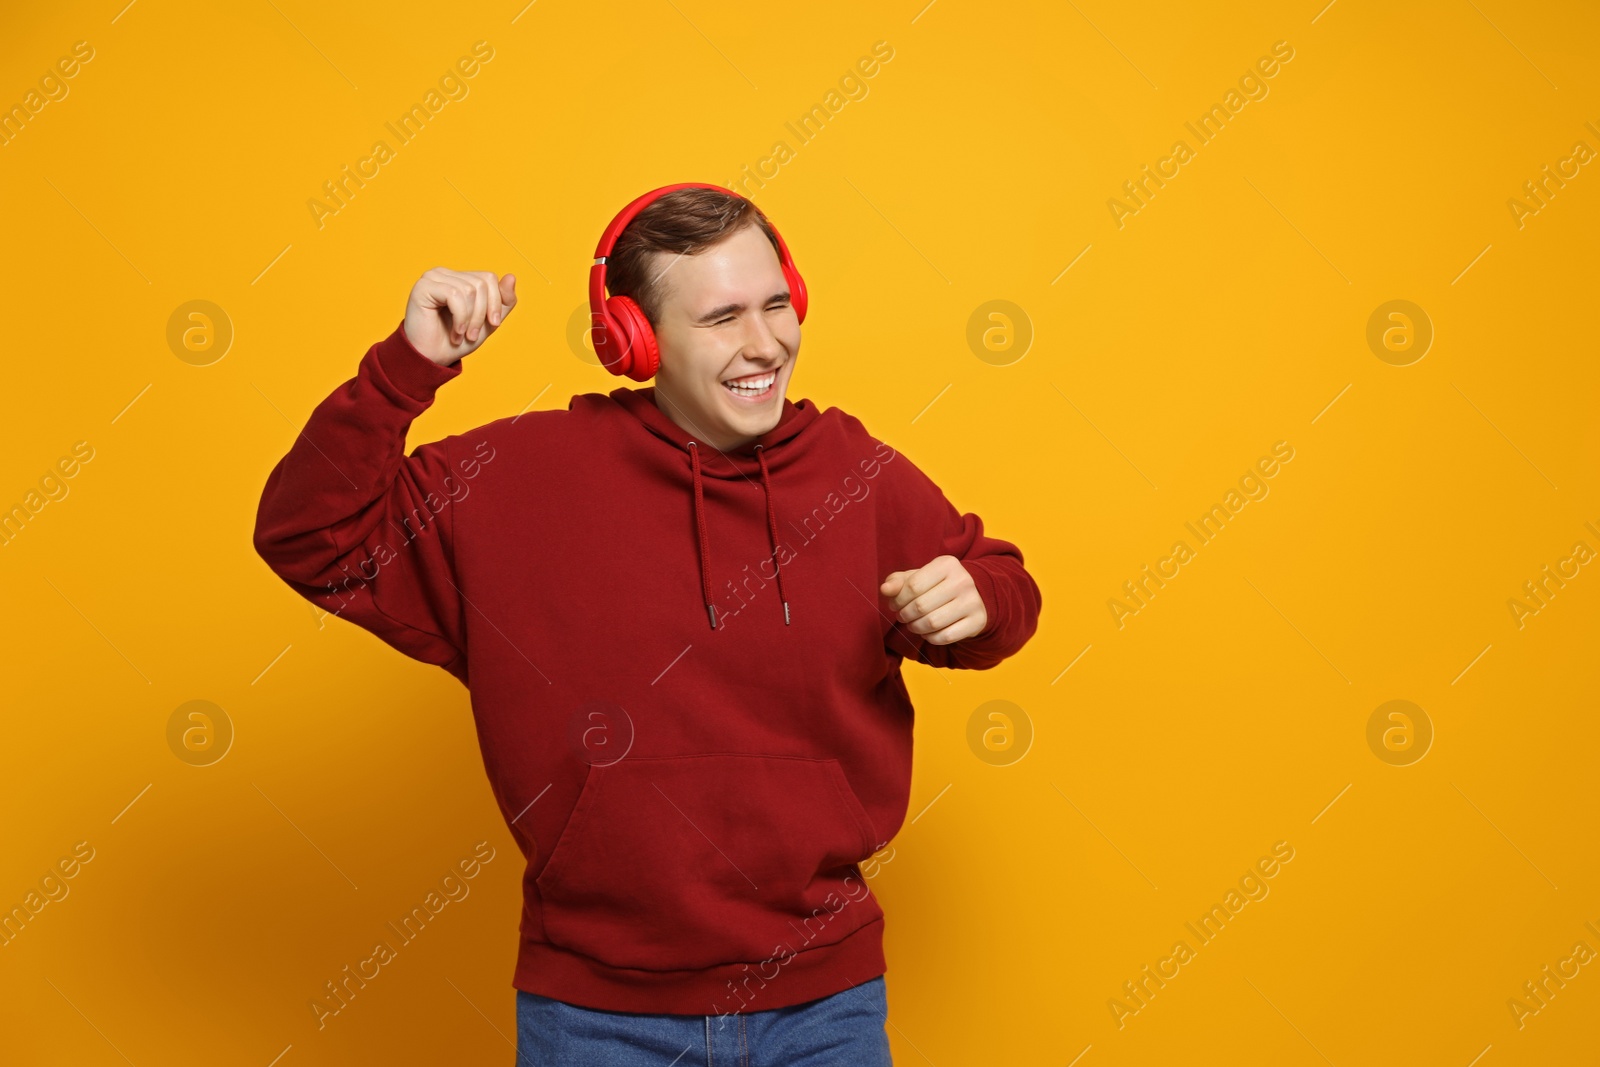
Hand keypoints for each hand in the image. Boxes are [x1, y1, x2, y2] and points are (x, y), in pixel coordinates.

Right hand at [403, 268, 517, 365]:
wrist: (432, 359)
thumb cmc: (457, 341)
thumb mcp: (488, 321)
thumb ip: (503, 301)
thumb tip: (512, 276)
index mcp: (459, 278)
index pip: (488, 278)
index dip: (496, 301)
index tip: (493, 324)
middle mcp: (445, 274)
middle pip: (481, 283)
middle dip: (482, 314)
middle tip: (472, 334)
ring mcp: (433, 278)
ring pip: (469, 290)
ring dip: (470, 319)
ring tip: (461, 335)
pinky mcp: (423, 287)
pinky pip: (454, 295)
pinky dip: (460, 318)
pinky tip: (455, 332)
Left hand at [879, 555, 987, 644]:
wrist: (972, 597)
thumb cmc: (937, 586)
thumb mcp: (918, 578)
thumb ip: (898, 582)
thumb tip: (885, 589)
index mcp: (947, 564)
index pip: (913, 586)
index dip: (898, 600)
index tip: (894, 605)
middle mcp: (963, 580)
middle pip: (921, 606)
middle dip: (905, 615)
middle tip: (902, 617)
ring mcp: (973, 601)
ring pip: (932, 623)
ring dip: (916, 628)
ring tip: (913, 625)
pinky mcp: (978, 621)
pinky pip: (946, 636)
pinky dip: (931, 638)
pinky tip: (928, 632)